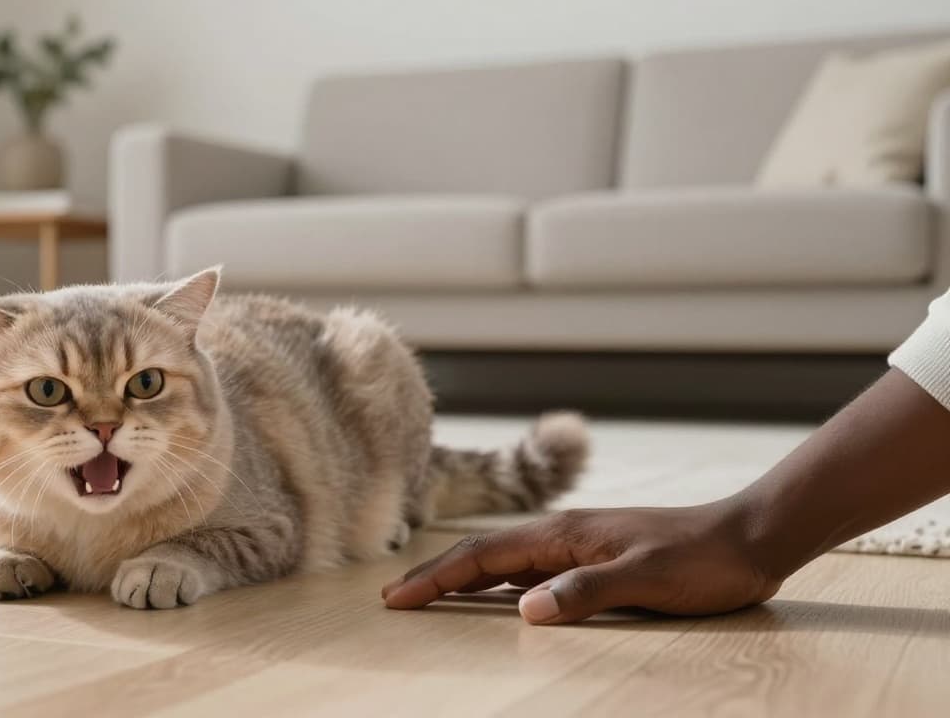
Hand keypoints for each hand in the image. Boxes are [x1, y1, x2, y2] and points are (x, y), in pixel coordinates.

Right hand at [381, 502, 782, 623]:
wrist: (750, 537)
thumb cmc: (703, 560)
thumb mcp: (646, 581)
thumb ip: (585, 593)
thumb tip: (523, 610)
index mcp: (564, 535)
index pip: (483, 556)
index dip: (437, 578)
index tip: (397, 597)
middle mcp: (563, 534)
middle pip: (484, 554)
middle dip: (436, 575)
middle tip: (395, 597)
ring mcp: (578, 544)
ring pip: (505, 560)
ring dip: (464, 577)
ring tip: (430, 595)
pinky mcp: (596, 557)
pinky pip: (531, 569)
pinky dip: (499, 582)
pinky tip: (498, 596)